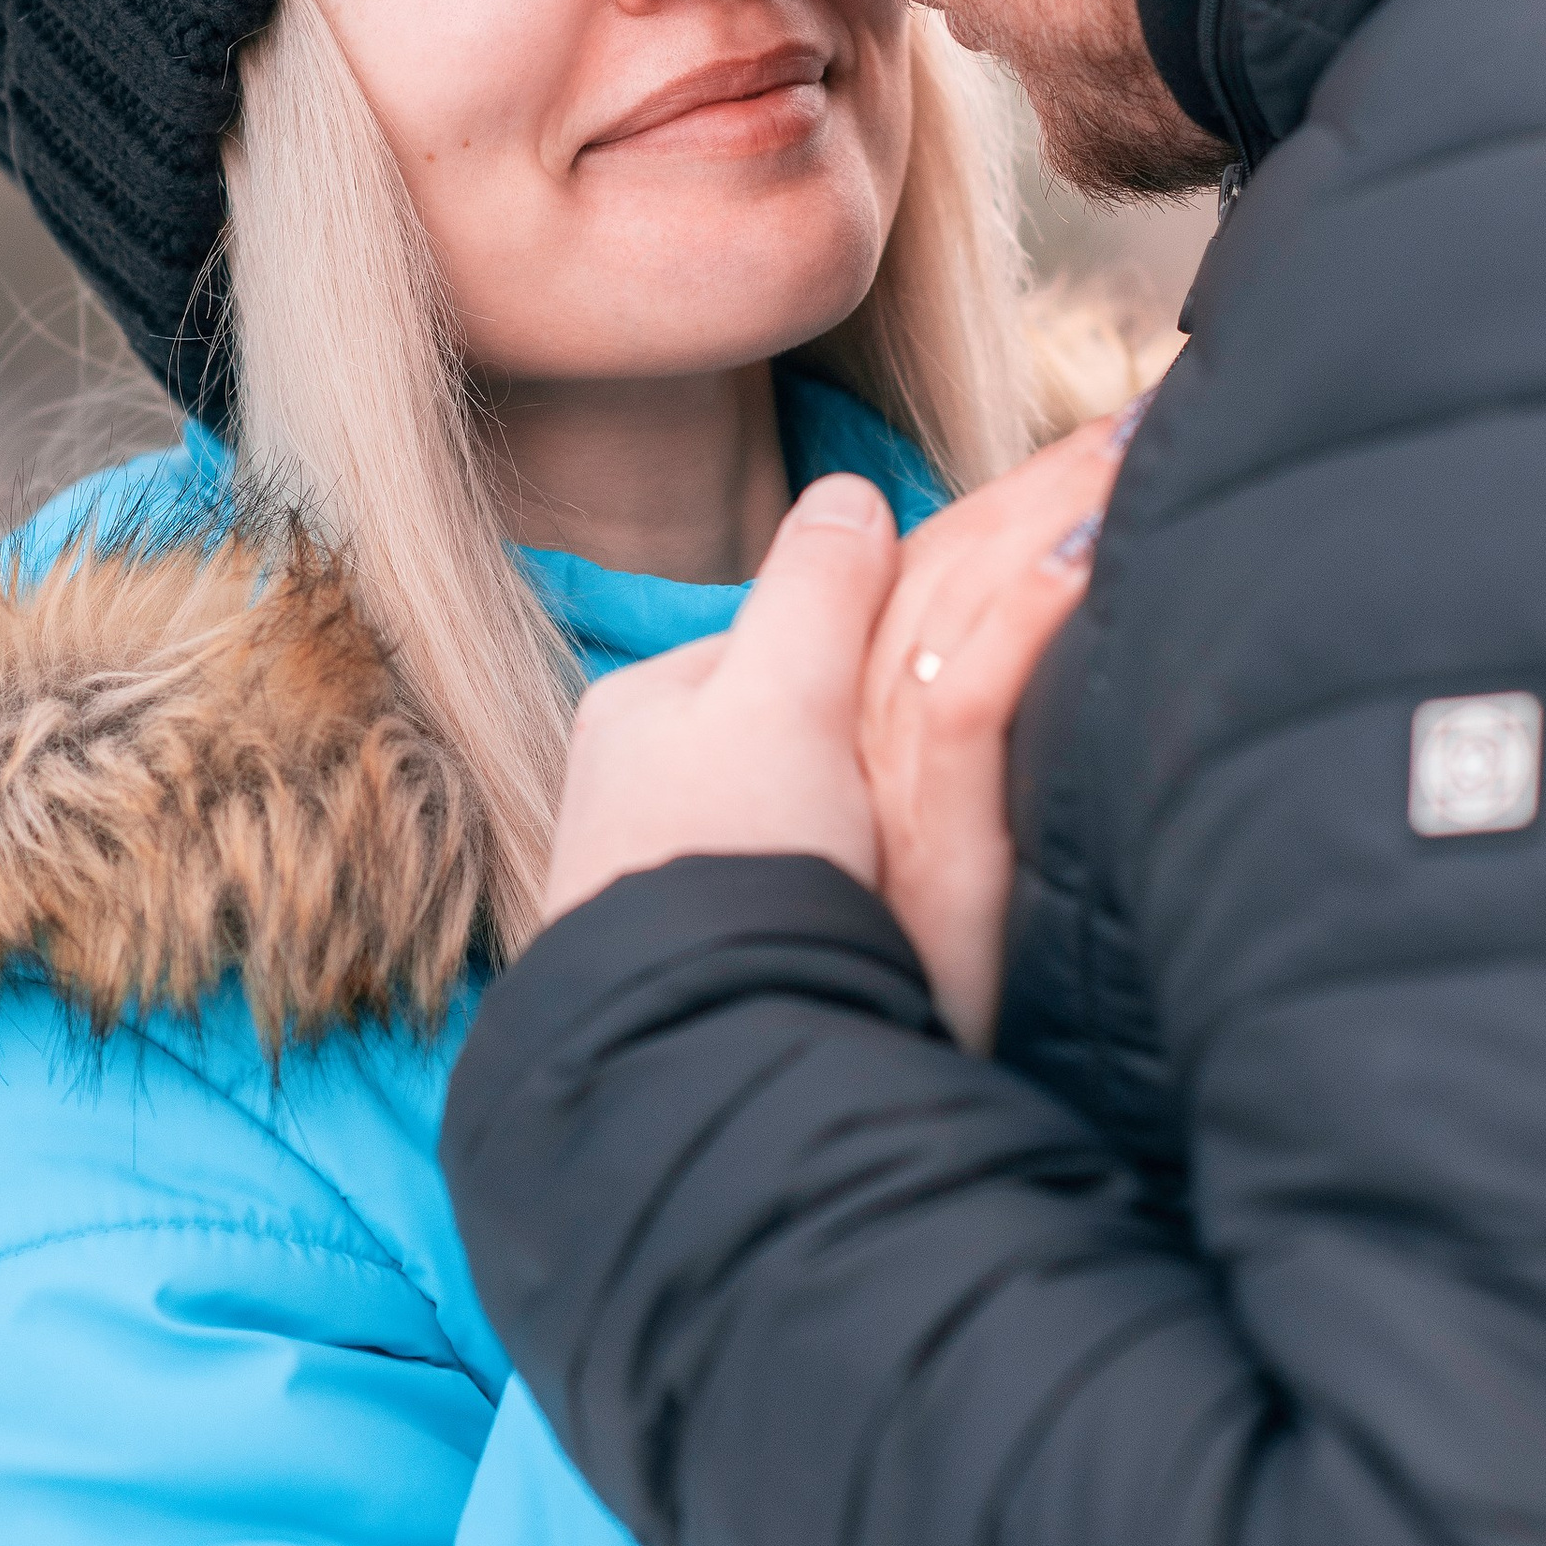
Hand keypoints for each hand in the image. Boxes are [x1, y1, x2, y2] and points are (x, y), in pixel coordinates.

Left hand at [540, 475, 900, 923]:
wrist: (693, 1048)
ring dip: (838, 834)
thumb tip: (852, 496)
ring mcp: (636, 878)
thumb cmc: (732, 858)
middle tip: (906, 806)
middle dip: (848, 752)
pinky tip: (845, 930)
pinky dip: (813, 899)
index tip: (925, 698)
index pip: (776, 646)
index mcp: (637, 705)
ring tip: (883, 877)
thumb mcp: (786, 694)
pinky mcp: (670, 959)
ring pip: (778, 816)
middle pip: (778, 731)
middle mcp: (620, 783)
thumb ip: (822, 587)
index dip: (866, 662)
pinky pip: (764, 893)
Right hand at [855, 412, 1138, 1048]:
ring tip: (1136, 441)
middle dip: (1036, 488)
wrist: (835, 1126)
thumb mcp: (938, 875)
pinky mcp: (928, 863)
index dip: (997, 519)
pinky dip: (1027, 613)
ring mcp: (878, 808)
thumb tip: (1060, 665)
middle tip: (1144, 417)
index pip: (902, 591)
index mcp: (824, 744)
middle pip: (926, 580)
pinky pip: (963, 705)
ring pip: (940, 615)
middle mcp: (839, 761)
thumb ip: (952, 757)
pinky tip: (1094, 548)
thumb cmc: (904, 1006)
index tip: (1093, 463)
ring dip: (1045, 514)